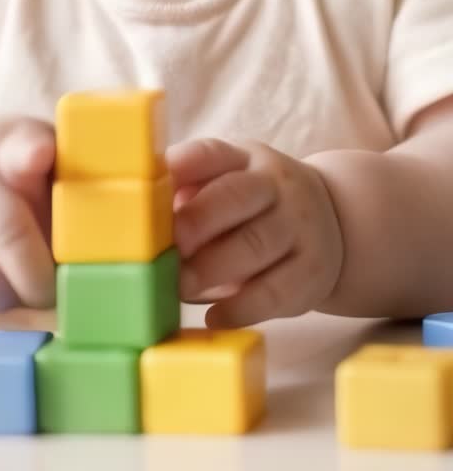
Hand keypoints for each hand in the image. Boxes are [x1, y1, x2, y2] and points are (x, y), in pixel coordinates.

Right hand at [0, 113, 55, 318]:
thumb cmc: (8, 165)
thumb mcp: (39, 149)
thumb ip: (71, 178)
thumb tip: (115, 228)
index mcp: (8, 145)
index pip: (18, 145)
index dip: (30, 152)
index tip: (40, 154)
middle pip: (8, 237)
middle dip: (43, 280)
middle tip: (64, 297)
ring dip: (14, 305)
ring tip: (33, 301)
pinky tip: (1, 302)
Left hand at [167, 138, 344, 326]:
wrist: (335, 222)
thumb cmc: (255, 206)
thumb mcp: (228, 182)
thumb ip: (188, 192)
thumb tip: (136, 217)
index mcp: (244, 159)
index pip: (210, 154)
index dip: (179, 168)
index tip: (151, 188)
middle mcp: (276, 185)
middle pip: (236, 196)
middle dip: (196, 221)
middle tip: (165, 248)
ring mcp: (299, 226)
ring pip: (256, 243)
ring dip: (212, 268)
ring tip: (181, 287)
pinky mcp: (312, 270)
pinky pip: (276, 291)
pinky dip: (241, 308)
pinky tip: (215, 317)